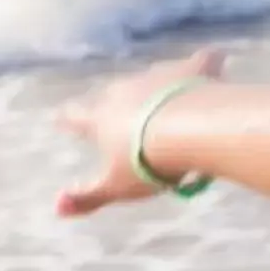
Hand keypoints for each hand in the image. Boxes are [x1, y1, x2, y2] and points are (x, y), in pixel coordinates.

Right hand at [54, 49, 224, 215]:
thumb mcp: (117, 187)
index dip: (67, 118)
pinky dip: (205, 64)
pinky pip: (200, 61)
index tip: (60, 118)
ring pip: (153, 77)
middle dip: (119, 102)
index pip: (75, 116)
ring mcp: (158, 76)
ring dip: (159, 87)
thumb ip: (88, 197)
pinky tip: (213, 63)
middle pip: (115, 93)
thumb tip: (56, 209)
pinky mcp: (192, 69)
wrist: (191, 131)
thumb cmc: (148, 162)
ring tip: (169, 99)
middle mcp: (125, 91)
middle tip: (126, 114)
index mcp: (102, 118)